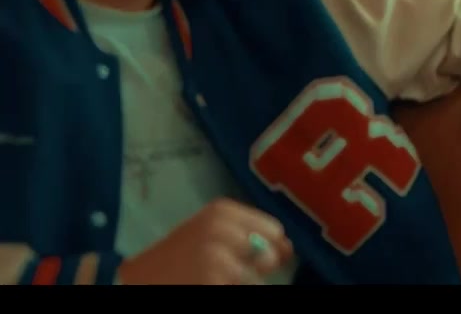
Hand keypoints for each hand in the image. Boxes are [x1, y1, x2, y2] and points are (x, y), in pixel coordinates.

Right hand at [117, 198, 292, 284]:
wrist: (135, 280)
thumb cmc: (177, 256)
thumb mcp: (210, 232)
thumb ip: (248, 234)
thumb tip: (288, 248)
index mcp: (223, 211)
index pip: (273, 230)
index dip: (271, 247)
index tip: (258, 256)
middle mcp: (222, 228)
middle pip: (269, 255)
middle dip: (259, 267)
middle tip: (230, 271)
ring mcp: (218, 257)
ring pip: (257, 278)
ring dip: (244, 282)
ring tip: (216, 277)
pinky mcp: (213, 281)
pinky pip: (244, 286)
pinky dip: (232, 286)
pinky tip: (211, 282)